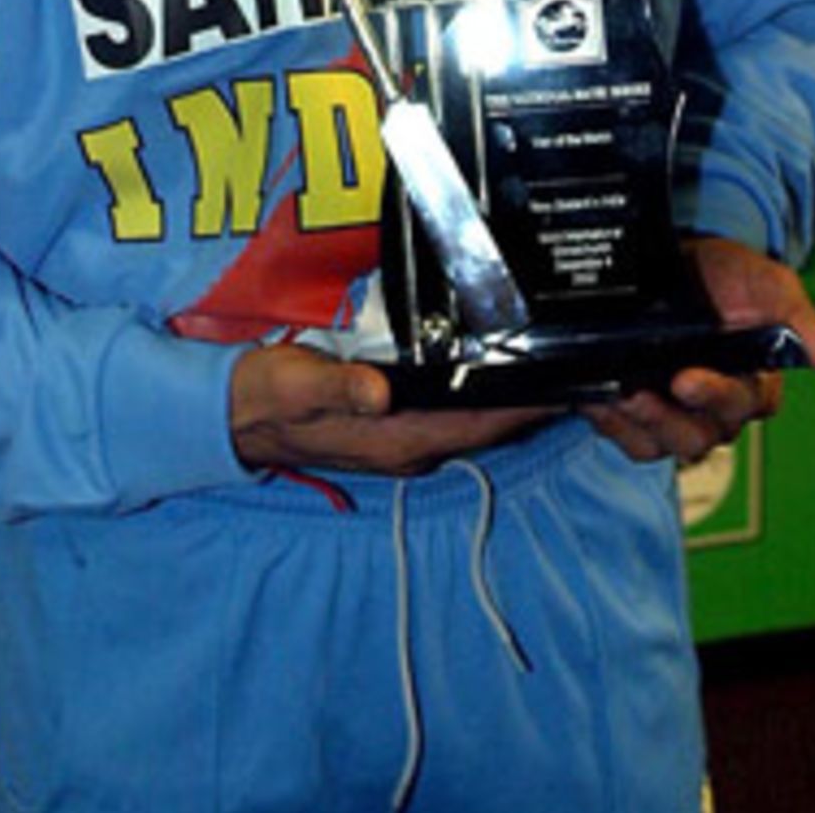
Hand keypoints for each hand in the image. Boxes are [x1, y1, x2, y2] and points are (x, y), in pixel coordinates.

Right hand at [231, 341, 555, 476]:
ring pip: (475, 425)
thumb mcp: (296, 382)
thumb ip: (339, 386)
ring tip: (554, 367)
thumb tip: (379, 392)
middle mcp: (408, 447)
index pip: (477, 425)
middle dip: (533, 405)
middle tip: (579, 368)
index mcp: (395, 438)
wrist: (235, 416)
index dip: (525, 410)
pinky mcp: (394, 430)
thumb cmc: (266, 394)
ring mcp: (403, 442)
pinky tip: (499, 374)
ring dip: (513, 404)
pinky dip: (484, 401)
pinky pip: (455, 418)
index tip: (568, 386)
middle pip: (488, 428)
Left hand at [582, 236, 814, 465]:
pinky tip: (596, 399)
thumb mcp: (761, 279)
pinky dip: (611, 425)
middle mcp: (717, 406)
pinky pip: (630, 438)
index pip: (744, 405)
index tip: (685, 379)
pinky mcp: (641, 413)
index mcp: (753, 381)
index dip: (715, 397)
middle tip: (637, 393)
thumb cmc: (722, 273)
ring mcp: (677, 412)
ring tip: (614, 397)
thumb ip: (793, 311)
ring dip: (636, 425)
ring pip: (663, 445)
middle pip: (700, 436)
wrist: (667, 261)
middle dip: (668, 419)